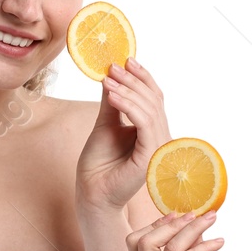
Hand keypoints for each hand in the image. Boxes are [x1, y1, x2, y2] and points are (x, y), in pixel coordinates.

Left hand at [77, 58, 171, 212]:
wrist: (92, 190)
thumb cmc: (99, 162)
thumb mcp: (106, 123)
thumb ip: (113, 101)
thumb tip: (111, 74)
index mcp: (152, 130)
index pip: (154, 98)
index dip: (143, 77)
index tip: (125, 60)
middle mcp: (160, 137)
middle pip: (154, 100)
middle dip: (133, 80)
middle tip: (112, 67)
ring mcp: (158, 147)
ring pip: (150, 109)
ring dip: (128, 91)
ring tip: (107, 80)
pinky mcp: (151, 156)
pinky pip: (145, 124)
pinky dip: (129, 106)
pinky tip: (112, 96)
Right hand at [126, 212, 235, 250]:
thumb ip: (190, 248)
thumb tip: (191, 221)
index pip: (136, 244)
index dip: (156, 224)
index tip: (179, 214)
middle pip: (144, 242)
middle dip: (171, 223)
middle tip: (196, 215)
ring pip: (169, 248)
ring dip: (193, 229)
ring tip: (212, 220)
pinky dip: (204, 246)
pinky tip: (220, 242)